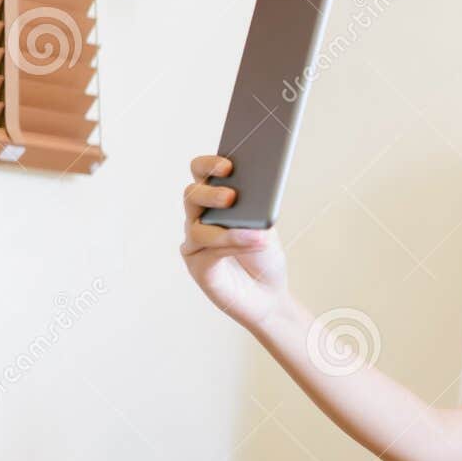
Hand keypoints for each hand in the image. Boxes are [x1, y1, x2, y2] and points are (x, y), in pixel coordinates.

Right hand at [180, 155, 292, 330]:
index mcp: (212, 199)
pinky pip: (209, 252)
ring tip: (257, 233)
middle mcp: (197, 217)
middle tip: (231, 196)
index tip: (228, 165)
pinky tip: (255, 243)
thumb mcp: (265, 226)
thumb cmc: (264, 257)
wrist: (269, 295)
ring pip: (198, 228)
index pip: (200, 172)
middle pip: (192, 195)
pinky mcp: (198, 266)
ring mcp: (194, 242)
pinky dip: (233, 246)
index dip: (209, 165)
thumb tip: (258, 190)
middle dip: (211, 193)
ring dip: (229, 229)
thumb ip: (256, 207)